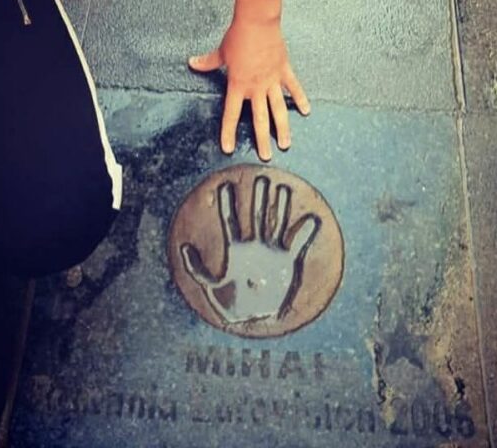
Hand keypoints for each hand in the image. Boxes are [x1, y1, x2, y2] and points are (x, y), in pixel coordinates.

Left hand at [181, 174, 319, 324]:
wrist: (251, 320)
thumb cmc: (229, 304)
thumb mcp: (209, 286)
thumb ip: (196, 268)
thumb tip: (184, 247)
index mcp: (235, 250)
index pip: (230, 220)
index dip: (227, 203)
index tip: (225, 184)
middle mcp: (254, 247)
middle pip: (256, 215)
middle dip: (258, 197)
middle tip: (262, 176)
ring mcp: (271, 253)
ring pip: (276, 223)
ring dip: (281, 206)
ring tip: (283, 188)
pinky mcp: (287, 263)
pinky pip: (297, 244)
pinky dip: (306, 233)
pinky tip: (312, 219)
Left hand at [189, 19, 309, 159]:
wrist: (257, 22)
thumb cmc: (238, 37)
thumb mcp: (221, 52)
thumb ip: (208, 62)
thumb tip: (192, 63)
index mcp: (238, 85)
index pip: (231, 113)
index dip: (229, 132)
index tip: (228, 148)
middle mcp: (256, 87)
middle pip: (259, 118)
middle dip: (262, 139)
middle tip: (266, 157)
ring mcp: (272, 80)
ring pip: (278, 109)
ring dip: (282, 128)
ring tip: (285, 144)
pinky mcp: (283, 70)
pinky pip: (293, 88)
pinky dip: (300, 99)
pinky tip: (306, 111)